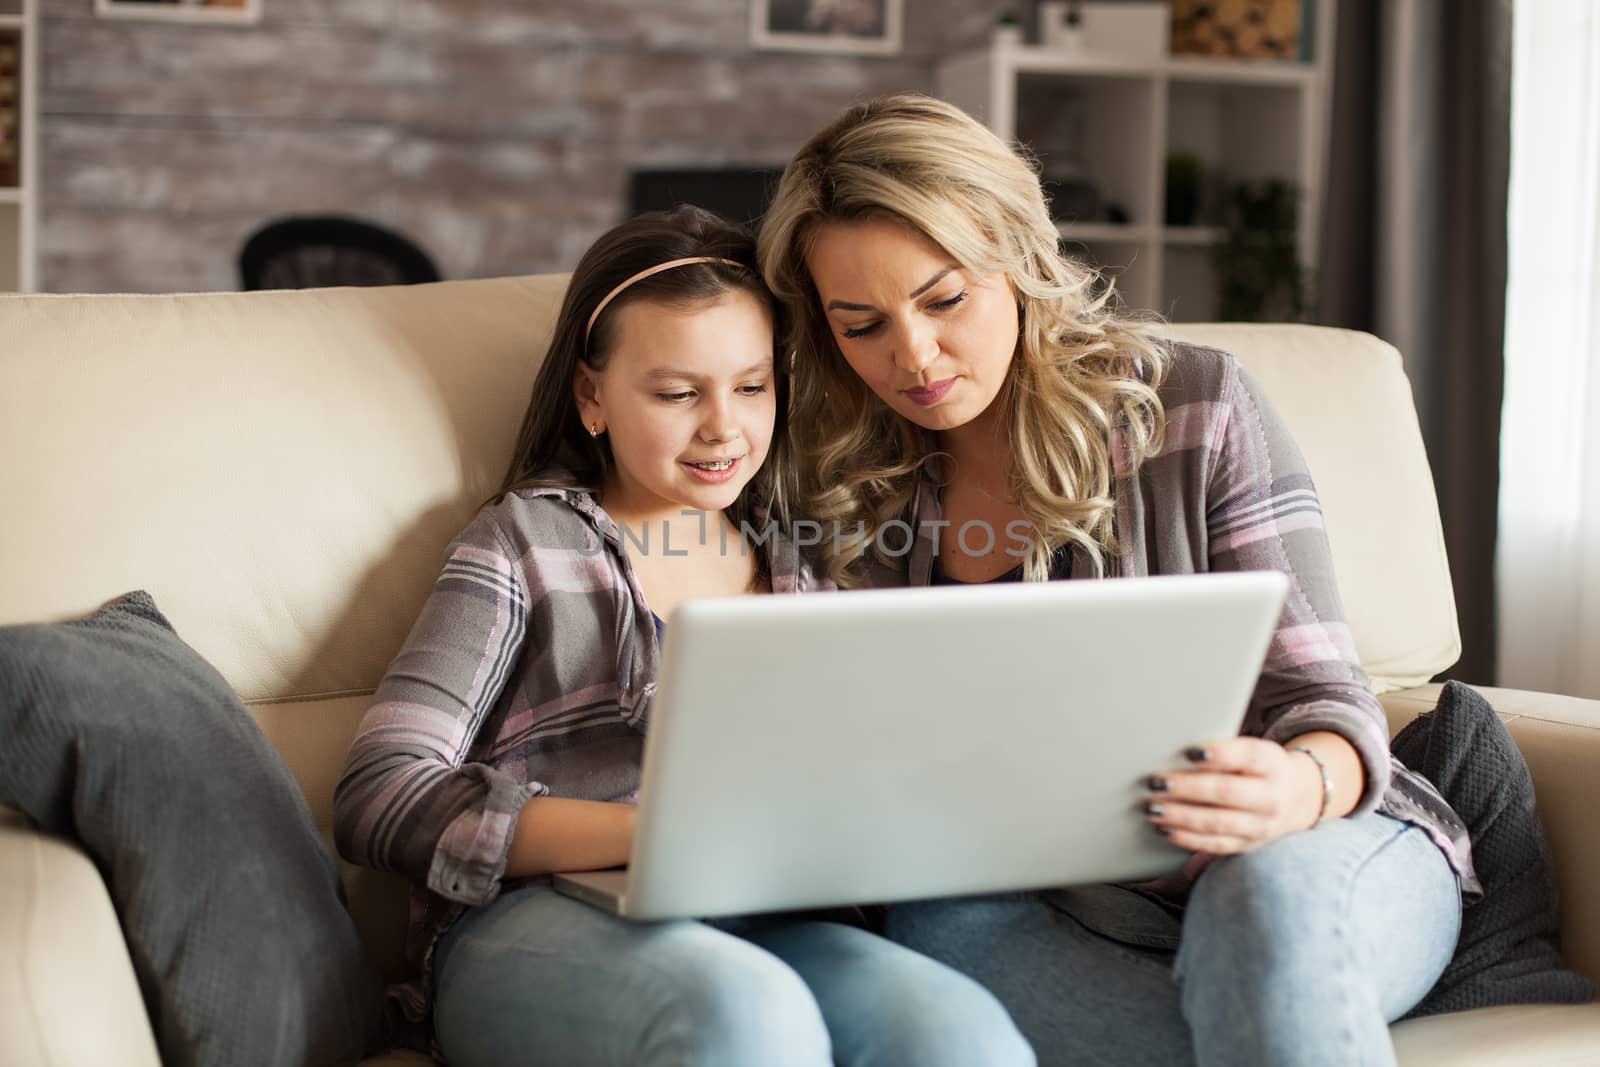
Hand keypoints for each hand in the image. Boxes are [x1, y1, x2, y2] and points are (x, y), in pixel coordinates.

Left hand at [1142, 737, 1322, 853]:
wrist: (1297, 799)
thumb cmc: (1258, 767)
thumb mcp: (1253, 751)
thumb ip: (1223, 750)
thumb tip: (1172, 749)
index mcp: (1271, 763)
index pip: (1246, 757)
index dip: (1218, 754)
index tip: (1189, 752)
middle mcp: (1271, 796)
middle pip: (1227, 792)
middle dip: (1188, 787)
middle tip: (1157, 782)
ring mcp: (1261, 825)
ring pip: (1218, 822)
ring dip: (1181, 816)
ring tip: (1153, 808)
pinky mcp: (1248, 845)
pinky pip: (1216, 845)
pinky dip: (1187, 839)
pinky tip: (1165, 829)